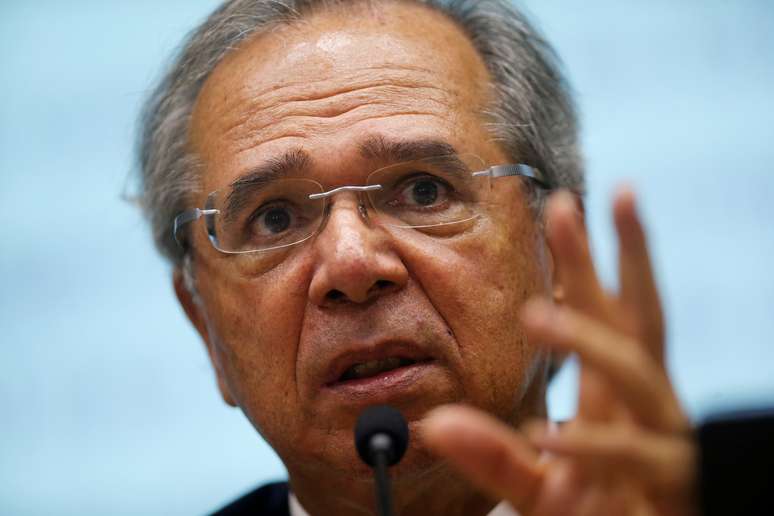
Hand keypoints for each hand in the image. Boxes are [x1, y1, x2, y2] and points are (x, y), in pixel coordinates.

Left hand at [422, 188, 697, 515]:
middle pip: (639, 317)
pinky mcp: (667, 489)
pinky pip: (632, 457)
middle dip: (617, 255)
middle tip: (572, 205)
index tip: (560, 204)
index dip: (588, 259)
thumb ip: (491, 454)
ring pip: (638, 375)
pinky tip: (547, 433)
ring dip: (587, 341)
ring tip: (534, 315)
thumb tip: (435, 424)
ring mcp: (661, 443)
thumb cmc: (594, 514)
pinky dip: (591, 445)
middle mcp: (644, 407)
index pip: (608, 311)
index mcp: (614, 395)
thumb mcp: (535, 484)